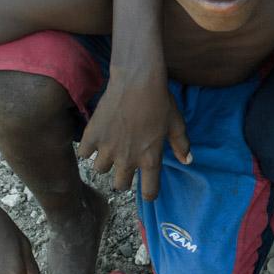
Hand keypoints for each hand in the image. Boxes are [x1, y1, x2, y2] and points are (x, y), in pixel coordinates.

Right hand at [78, 63, 190, 200]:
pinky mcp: (91, 137)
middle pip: (120, 186)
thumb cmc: (160, 100)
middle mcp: (128, 159)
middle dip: (123, 178)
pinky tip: (97, 137)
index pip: (149, 191)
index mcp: (150, 158)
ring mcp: (108, 149)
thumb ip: (181, 145)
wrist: (137, 80)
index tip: (148, 189)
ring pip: (101, 170)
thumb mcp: (176, 123)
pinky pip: (85, 154)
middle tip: (125, 162)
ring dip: (105, 161)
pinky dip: (89, 148)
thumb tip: (188, 161)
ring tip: (111, 146)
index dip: (149, 193)